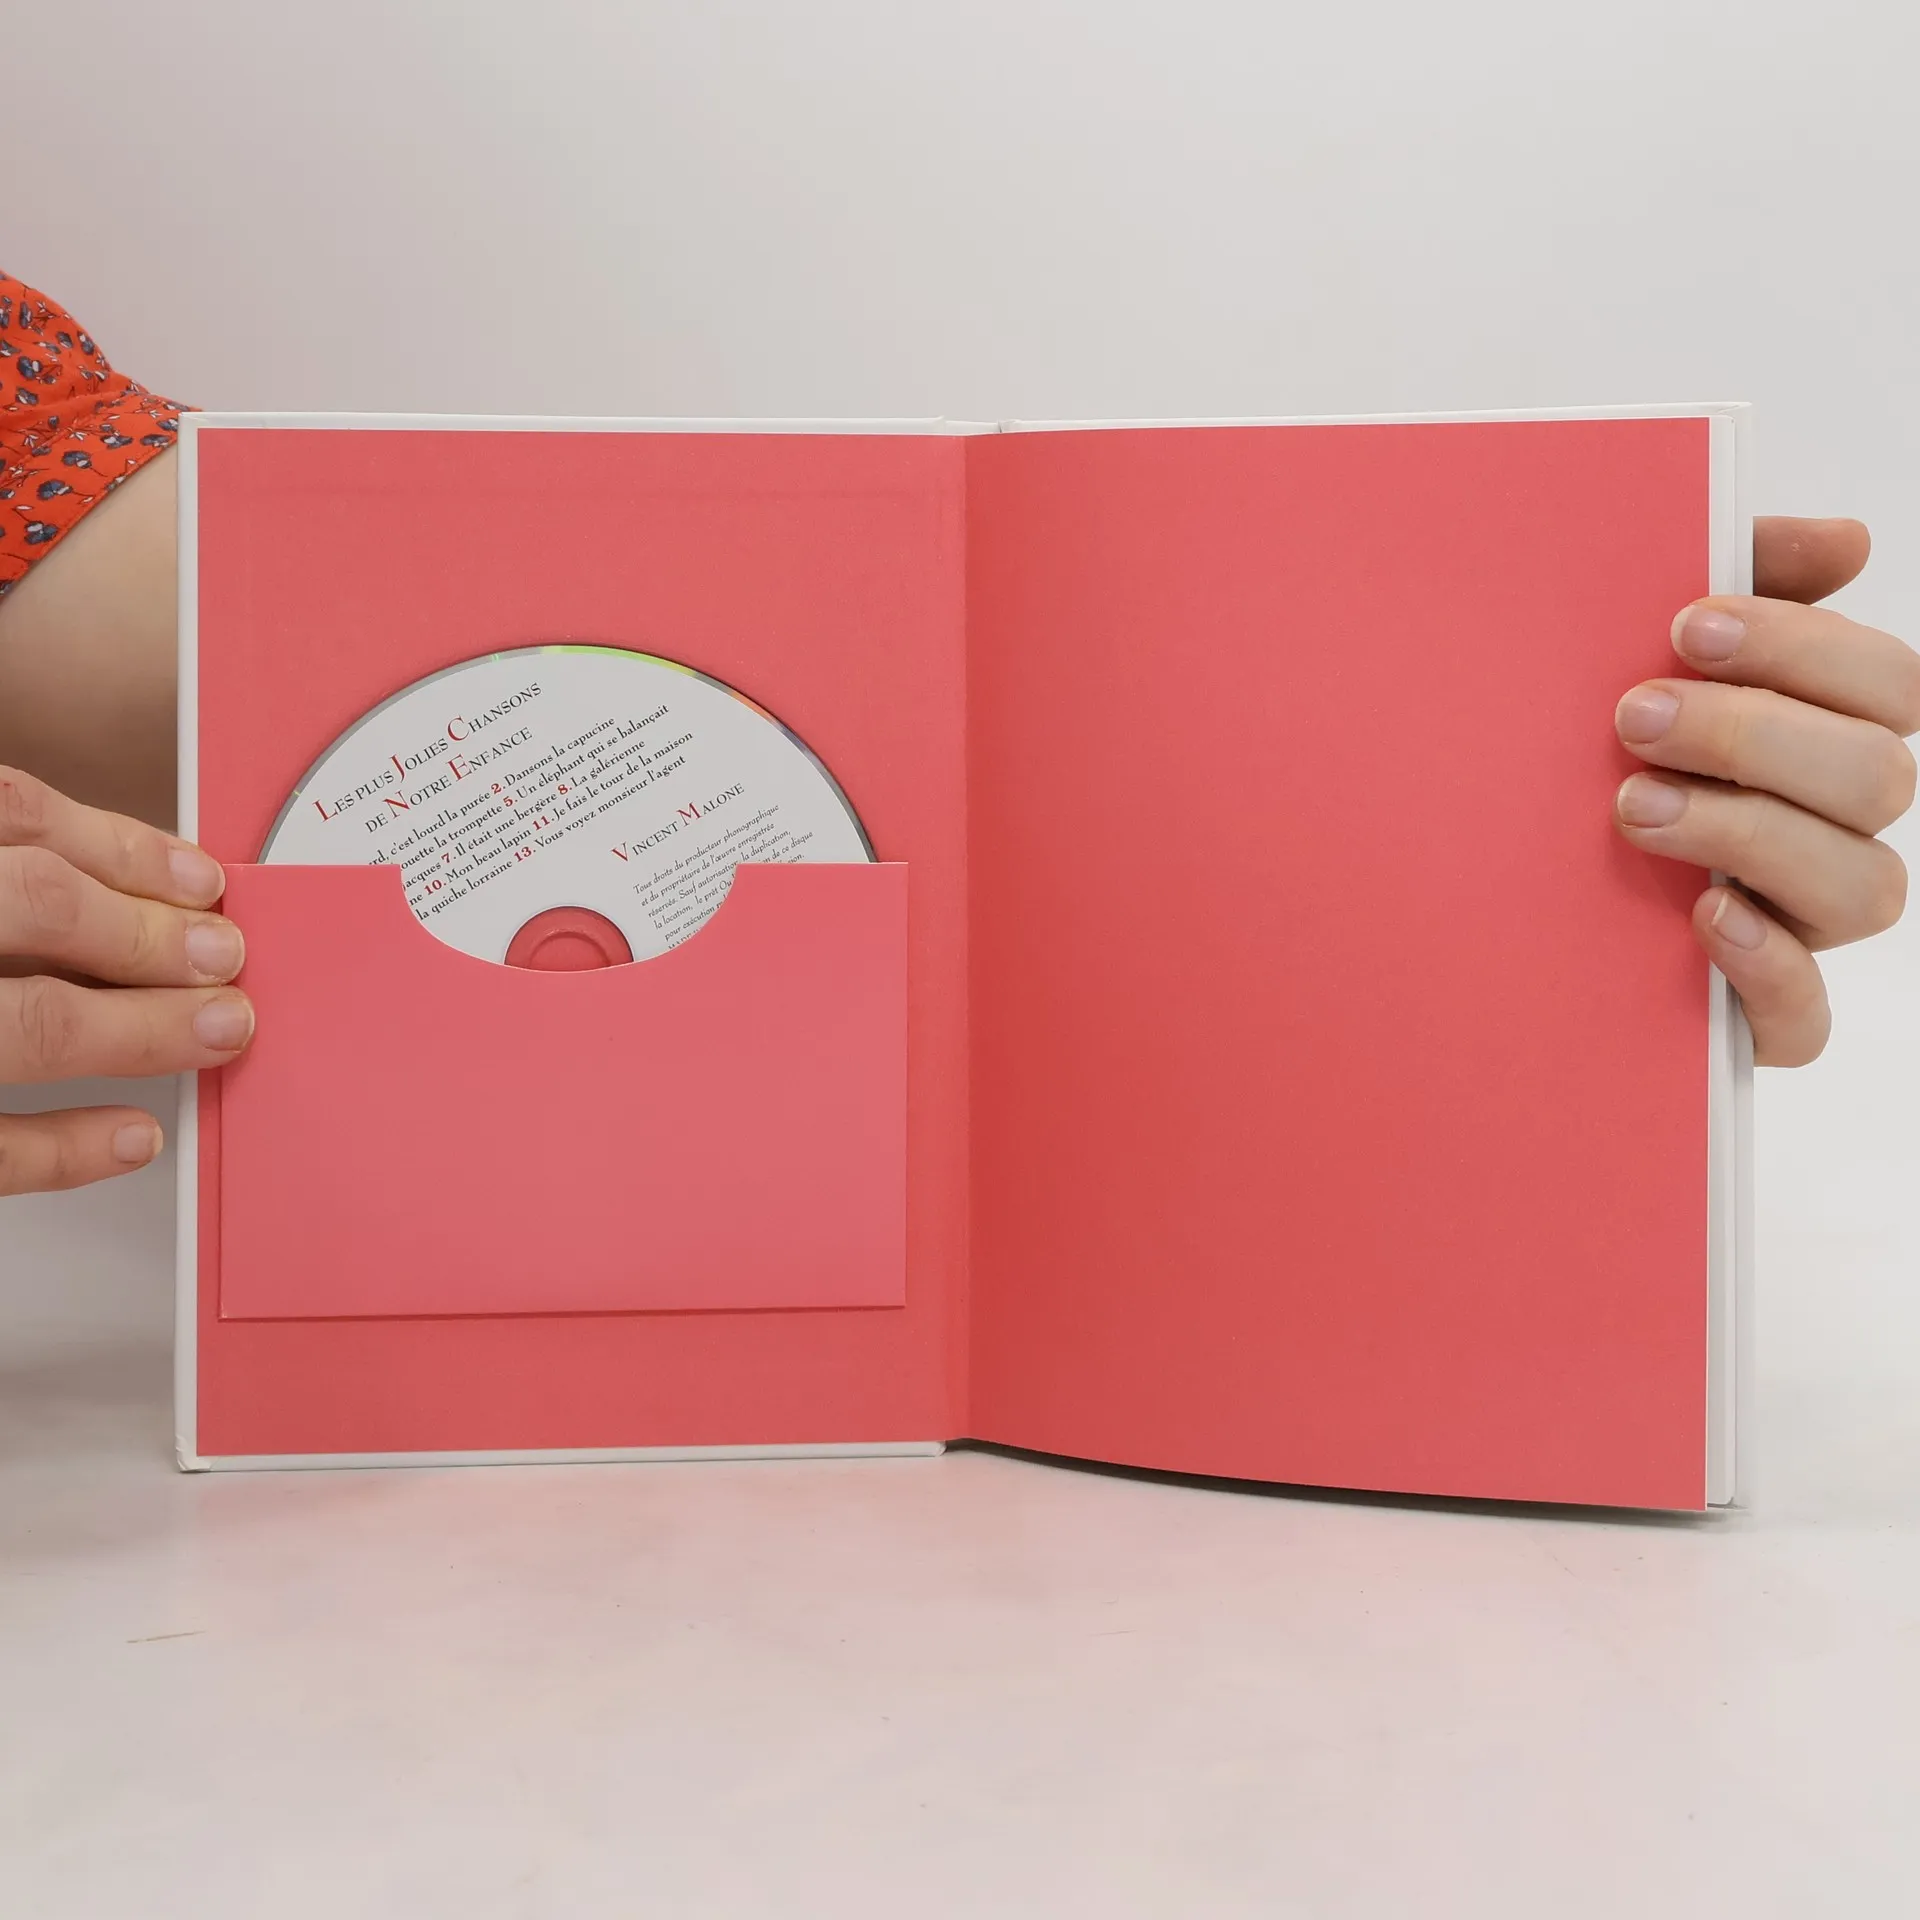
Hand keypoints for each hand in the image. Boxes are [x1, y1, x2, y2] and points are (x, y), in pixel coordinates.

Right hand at [0, 767, 253, 1193]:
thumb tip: (137, 898)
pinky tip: (136, 1134)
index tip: (205, 882)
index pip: (16, 815)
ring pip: (31, 1022)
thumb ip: (13, 874)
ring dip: (142, 1029)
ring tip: (223, 1031)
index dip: (122, 849)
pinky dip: (62, 1148)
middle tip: (229, 958)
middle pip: (39, 905)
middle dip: (150, 932)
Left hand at [1614, 517, 1919, 1065]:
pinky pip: (1807, 1016)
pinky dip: (1767, 968)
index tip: (1685, 626)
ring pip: (1864, 888)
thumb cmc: (1600, 753)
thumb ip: (1740, 584)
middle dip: (1754, 737)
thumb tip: (1847, 541)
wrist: (1484, 886)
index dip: (1803, 647)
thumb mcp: (1644, 657)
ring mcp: (1805, 924)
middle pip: (1879, 778)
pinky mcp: (1760, 1013)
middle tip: (1632, 719)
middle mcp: (1835, 829)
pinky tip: (1702, 918)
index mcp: (1827, 736)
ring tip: (1635, 809)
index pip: (1887, 682)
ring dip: (1750, 836)